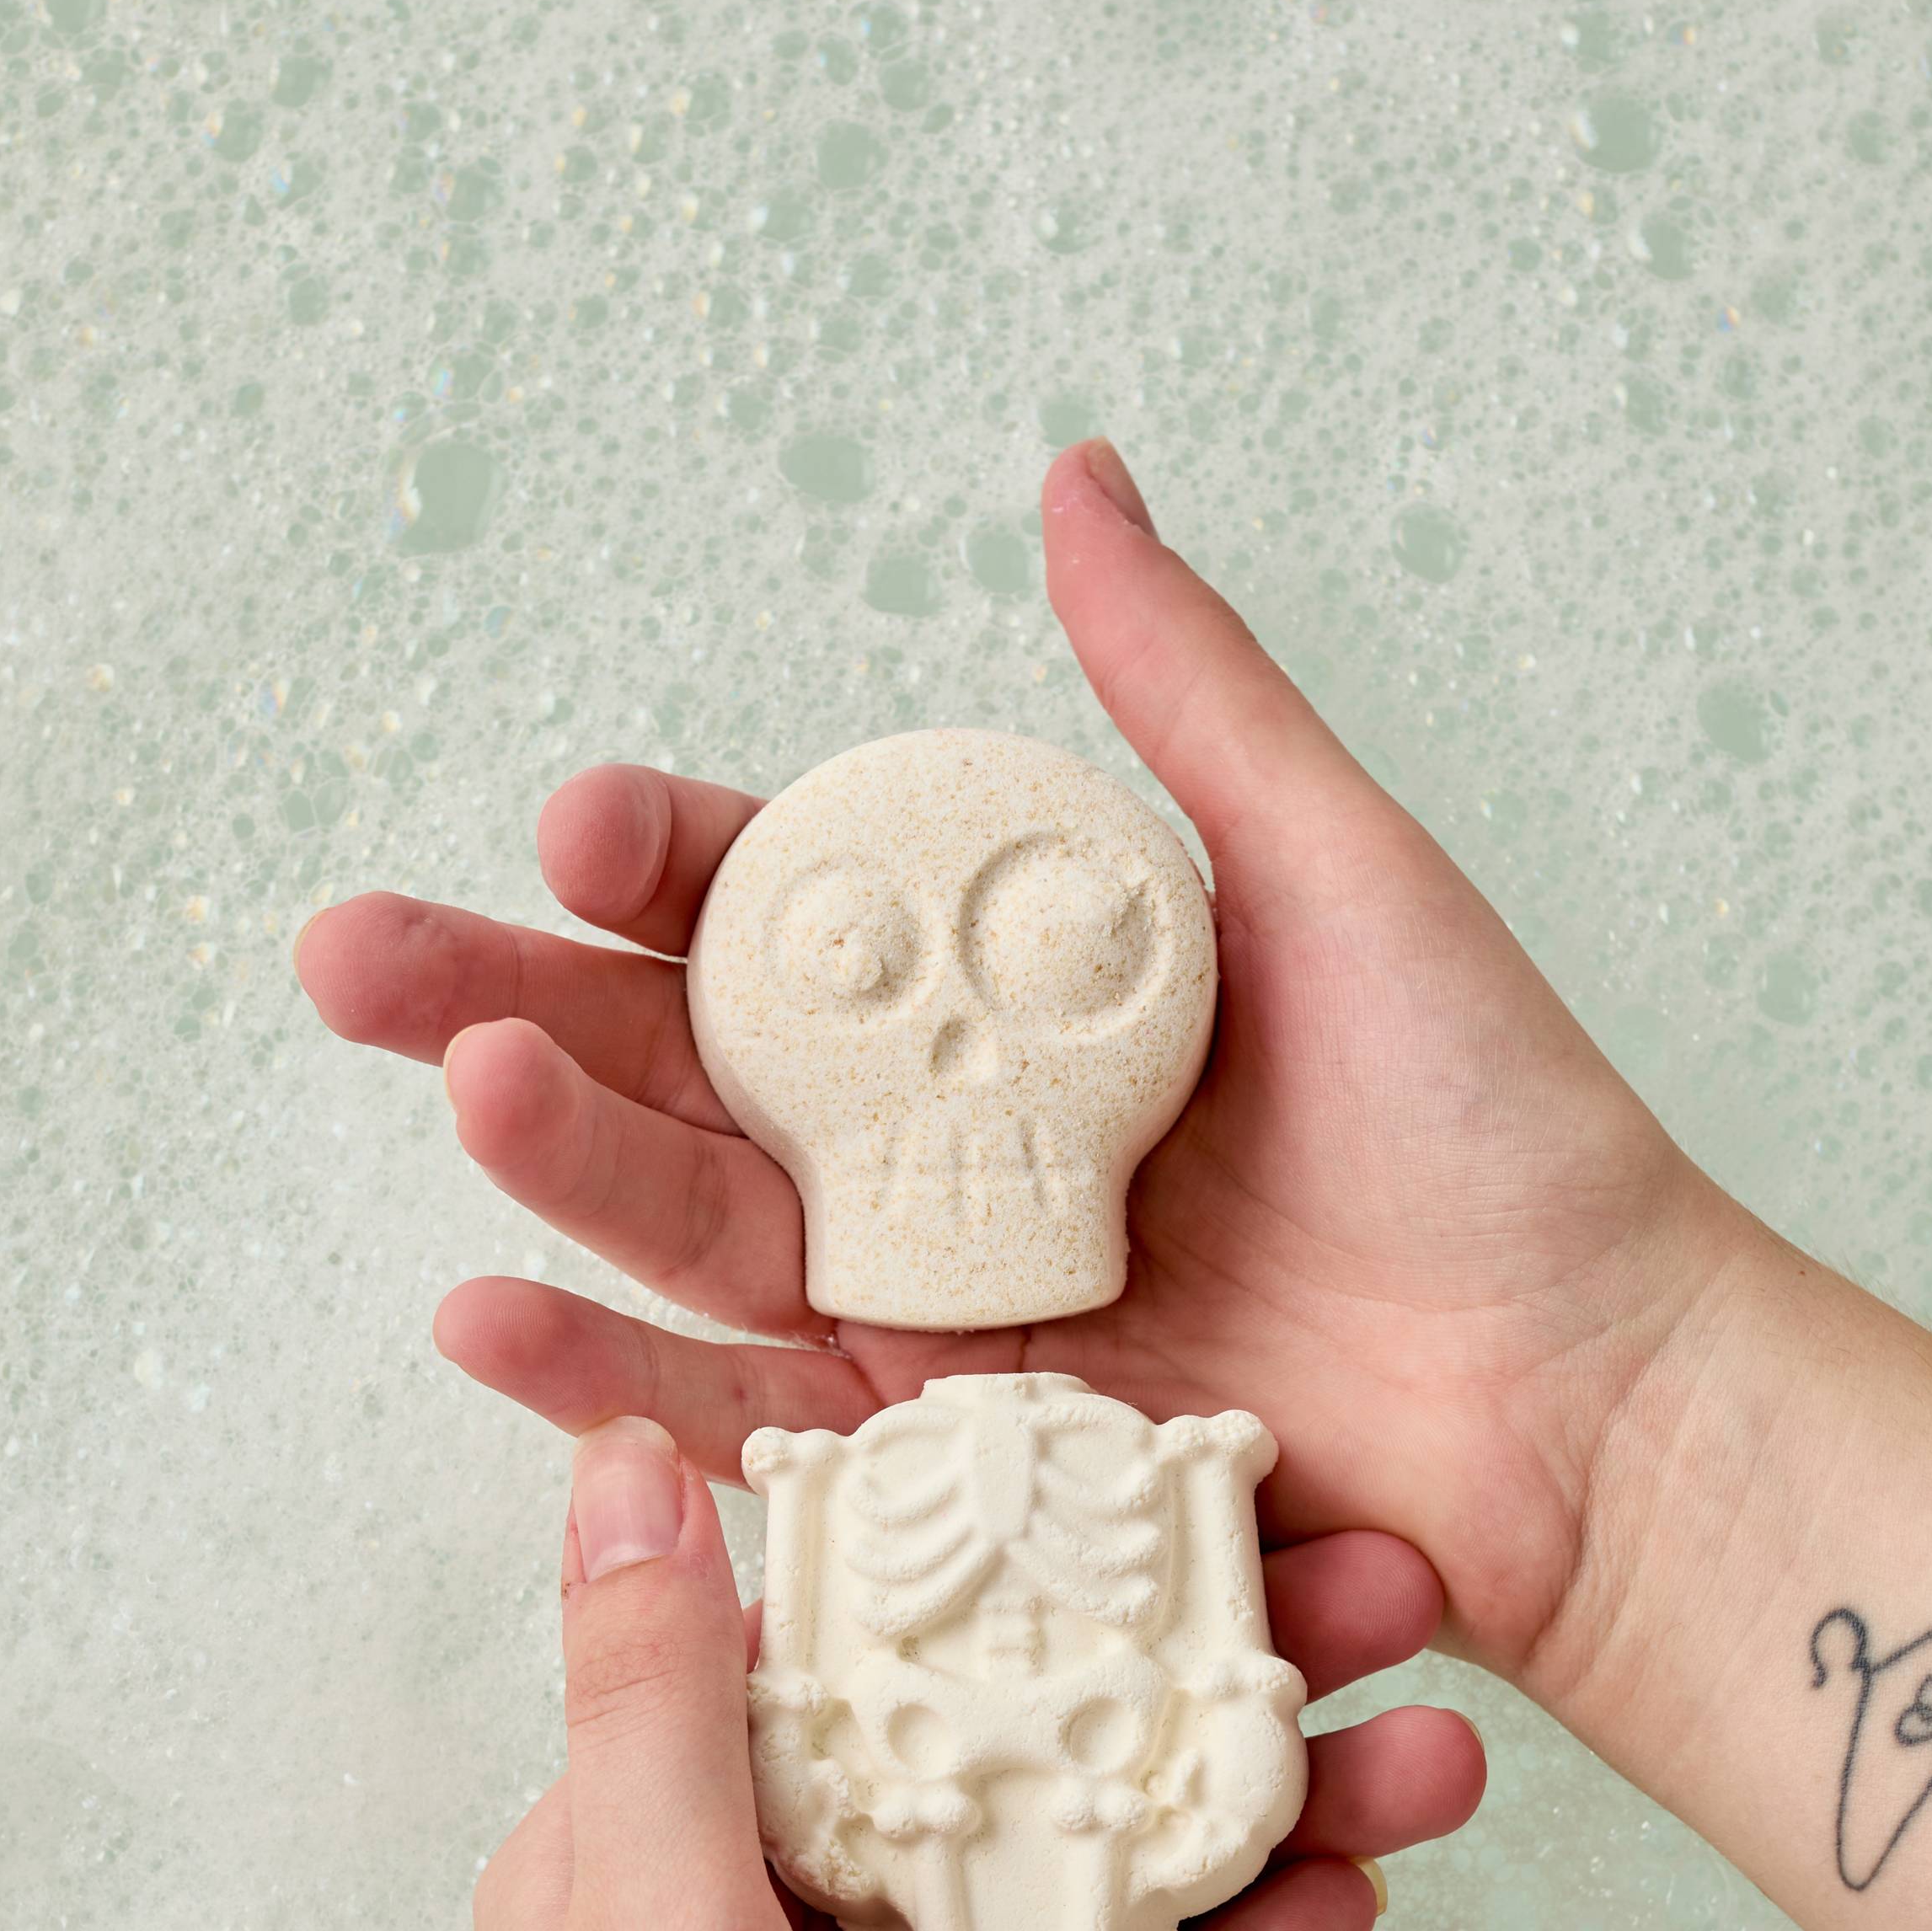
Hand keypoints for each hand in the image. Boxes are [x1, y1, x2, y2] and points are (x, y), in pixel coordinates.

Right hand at [299, 441, 1751, 1742]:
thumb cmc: (1488, 1123)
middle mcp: (942, 1144)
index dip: (675, 864)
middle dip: (510, 999)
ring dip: (551, 1162)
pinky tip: (486, 1317)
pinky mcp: (939, 1454)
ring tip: (443, 1081)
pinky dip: (611, 1379)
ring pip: (691, 1224)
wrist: (1579, 1388)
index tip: (588, 823)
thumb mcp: (1332, 869)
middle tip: (352, 950)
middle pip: (686, 1064)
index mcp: (1011, 995)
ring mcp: (928, 1302)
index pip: (793, 913)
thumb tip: (1071, 476)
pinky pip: (748, 1412)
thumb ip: (1185, 693)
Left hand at [468, 1420, 1473, 1930]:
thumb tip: (609, 1466)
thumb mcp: (643, 1921)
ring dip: (1234, 1822)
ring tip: (1417, 1757)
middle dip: (1169, 1682)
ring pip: (1063, 1893)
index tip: (1155, 1488)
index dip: (990, 1558)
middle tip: (1361, 1606)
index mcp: (630, 1856)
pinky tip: (1341, 1907)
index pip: (828, 1648)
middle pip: (977, 1757)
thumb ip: (649, 1694)